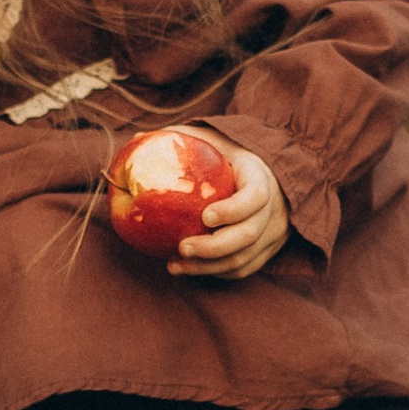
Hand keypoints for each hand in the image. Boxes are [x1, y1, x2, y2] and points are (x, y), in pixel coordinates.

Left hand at [173, 136, 288, 280]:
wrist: (262, 171)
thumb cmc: (227, 153)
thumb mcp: (208, 137)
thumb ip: (178, 137)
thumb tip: (136, 139)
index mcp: (260, 176)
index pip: (256, 197)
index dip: (233, 210)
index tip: (205, 217)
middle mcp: (272, 207)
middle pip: (249, 235)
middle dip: (214, 247)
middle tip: (182, 247)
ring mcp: (272, 232)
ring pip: (243, 258)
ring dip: (208, 266)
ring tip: (175, 265)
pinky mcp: (266, 250)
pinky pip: (243, 268)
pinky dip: (216, 272)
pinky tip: (189, 269)